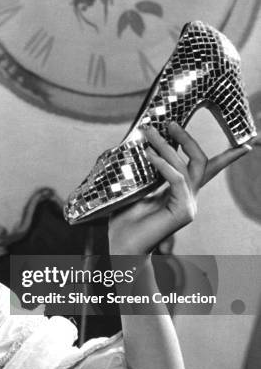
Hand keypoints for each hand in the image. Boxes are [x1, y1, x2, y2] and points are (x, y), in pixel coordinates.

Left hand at [108, 122, 253, 254]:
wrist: (122, 247)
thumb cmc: (125, 220)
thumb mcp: (137, 189)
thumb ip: (147, 172)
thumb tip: (145, 145)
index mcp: (181, 192)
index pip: (207, 170)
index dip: (227, 156)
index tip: (246, 143)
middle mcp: (190, 198)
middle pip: (200, 161)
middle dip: (187, 138)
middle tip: (170, 122)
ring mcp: (189, 205)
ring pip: (186, 166)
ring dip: (166, 146)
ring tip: (148, 132)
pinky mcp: (183, 212)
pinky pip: (176, 179)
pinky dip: (162, 164)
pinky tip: (148, 154)